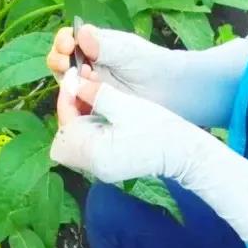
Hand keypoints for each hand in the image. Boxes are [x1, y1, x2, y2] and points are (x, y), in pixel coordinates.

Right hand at [46, 25, 181, 102]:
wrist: (170, 91)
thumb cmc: (151, 64)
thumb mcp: (127, 52)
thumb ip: (104, 46)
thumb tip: (81, 32)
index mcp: (93, 46)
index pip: (68, 40)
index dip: (63, 41)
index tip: (67, 44)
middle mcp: (86, 64)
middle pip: (60, 61)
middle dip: (58, 60)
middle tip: (67, 64)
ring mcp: (88, 86)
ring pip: (65, 82)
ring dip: (67, 80)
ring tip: (86, 78)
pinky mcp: (91, 105)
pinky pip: (75, 103)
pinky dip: (75, 100)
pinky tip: (87, 95)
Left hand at [52, 70, 213, 183]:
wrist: (183, 152)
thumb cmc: (159, 128)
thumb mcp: (126, 105)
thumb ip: (96, 94)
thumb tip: (73, 82)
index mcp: (95, 155)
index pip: (66, 125)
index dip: (66, 98)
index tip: (73, 78)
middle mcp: (93, 167)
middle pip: (63, 137)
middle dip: (68, 110)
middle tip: (78, 87)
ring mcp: (99, 169)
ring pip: (72, 141)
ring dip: (76, 118)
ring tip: (87, 95)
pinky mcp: (106, 166)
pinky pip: (85, 146)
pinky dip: (86, 127)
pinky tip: (96, 110)